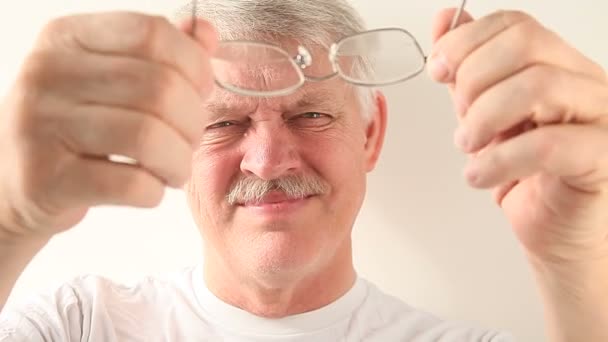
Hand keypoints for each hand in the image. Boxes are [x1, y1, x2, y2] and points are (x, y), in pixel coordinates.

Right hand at [0, 12, 216, 240]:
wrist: (14, 184)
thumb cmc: (75, 128)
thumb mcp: (107, 78)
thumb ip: (160, 54)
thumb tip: (207, 34)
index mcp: (67, 37)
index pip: (153, 33)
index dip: (195, 66)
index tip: (199, 92)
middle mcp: (47, 73)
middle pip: (160, 89)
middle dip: (193, 122)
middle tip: (189, 140)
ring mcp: (40, 126)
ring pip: (148, 138)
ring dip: (178, 161)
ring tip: (174, 168)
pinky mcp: (45, 179)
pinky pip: (131, 184)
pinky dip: (155, 191)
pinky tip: (150, 188)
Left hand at [428, 9, 607, 264]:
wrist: (558, 232)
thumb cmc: (526, 176)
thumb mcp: (485, 115)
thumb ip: (469, 69)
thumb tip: (446, 20)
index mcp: (557, 66)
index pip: (515, 25)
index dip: (467, 41)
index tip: (438, 70)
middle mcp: (584, 82)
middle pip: (526, 44)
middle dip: (474, 78)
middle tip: (459, 115)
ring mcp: (599, 117)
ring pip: (538, 85)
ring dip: (484, 117)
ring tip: (467, 147)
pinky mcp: (601, 159)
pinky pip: (548, 145)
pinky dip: (499, 160)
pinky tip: (479, 176)